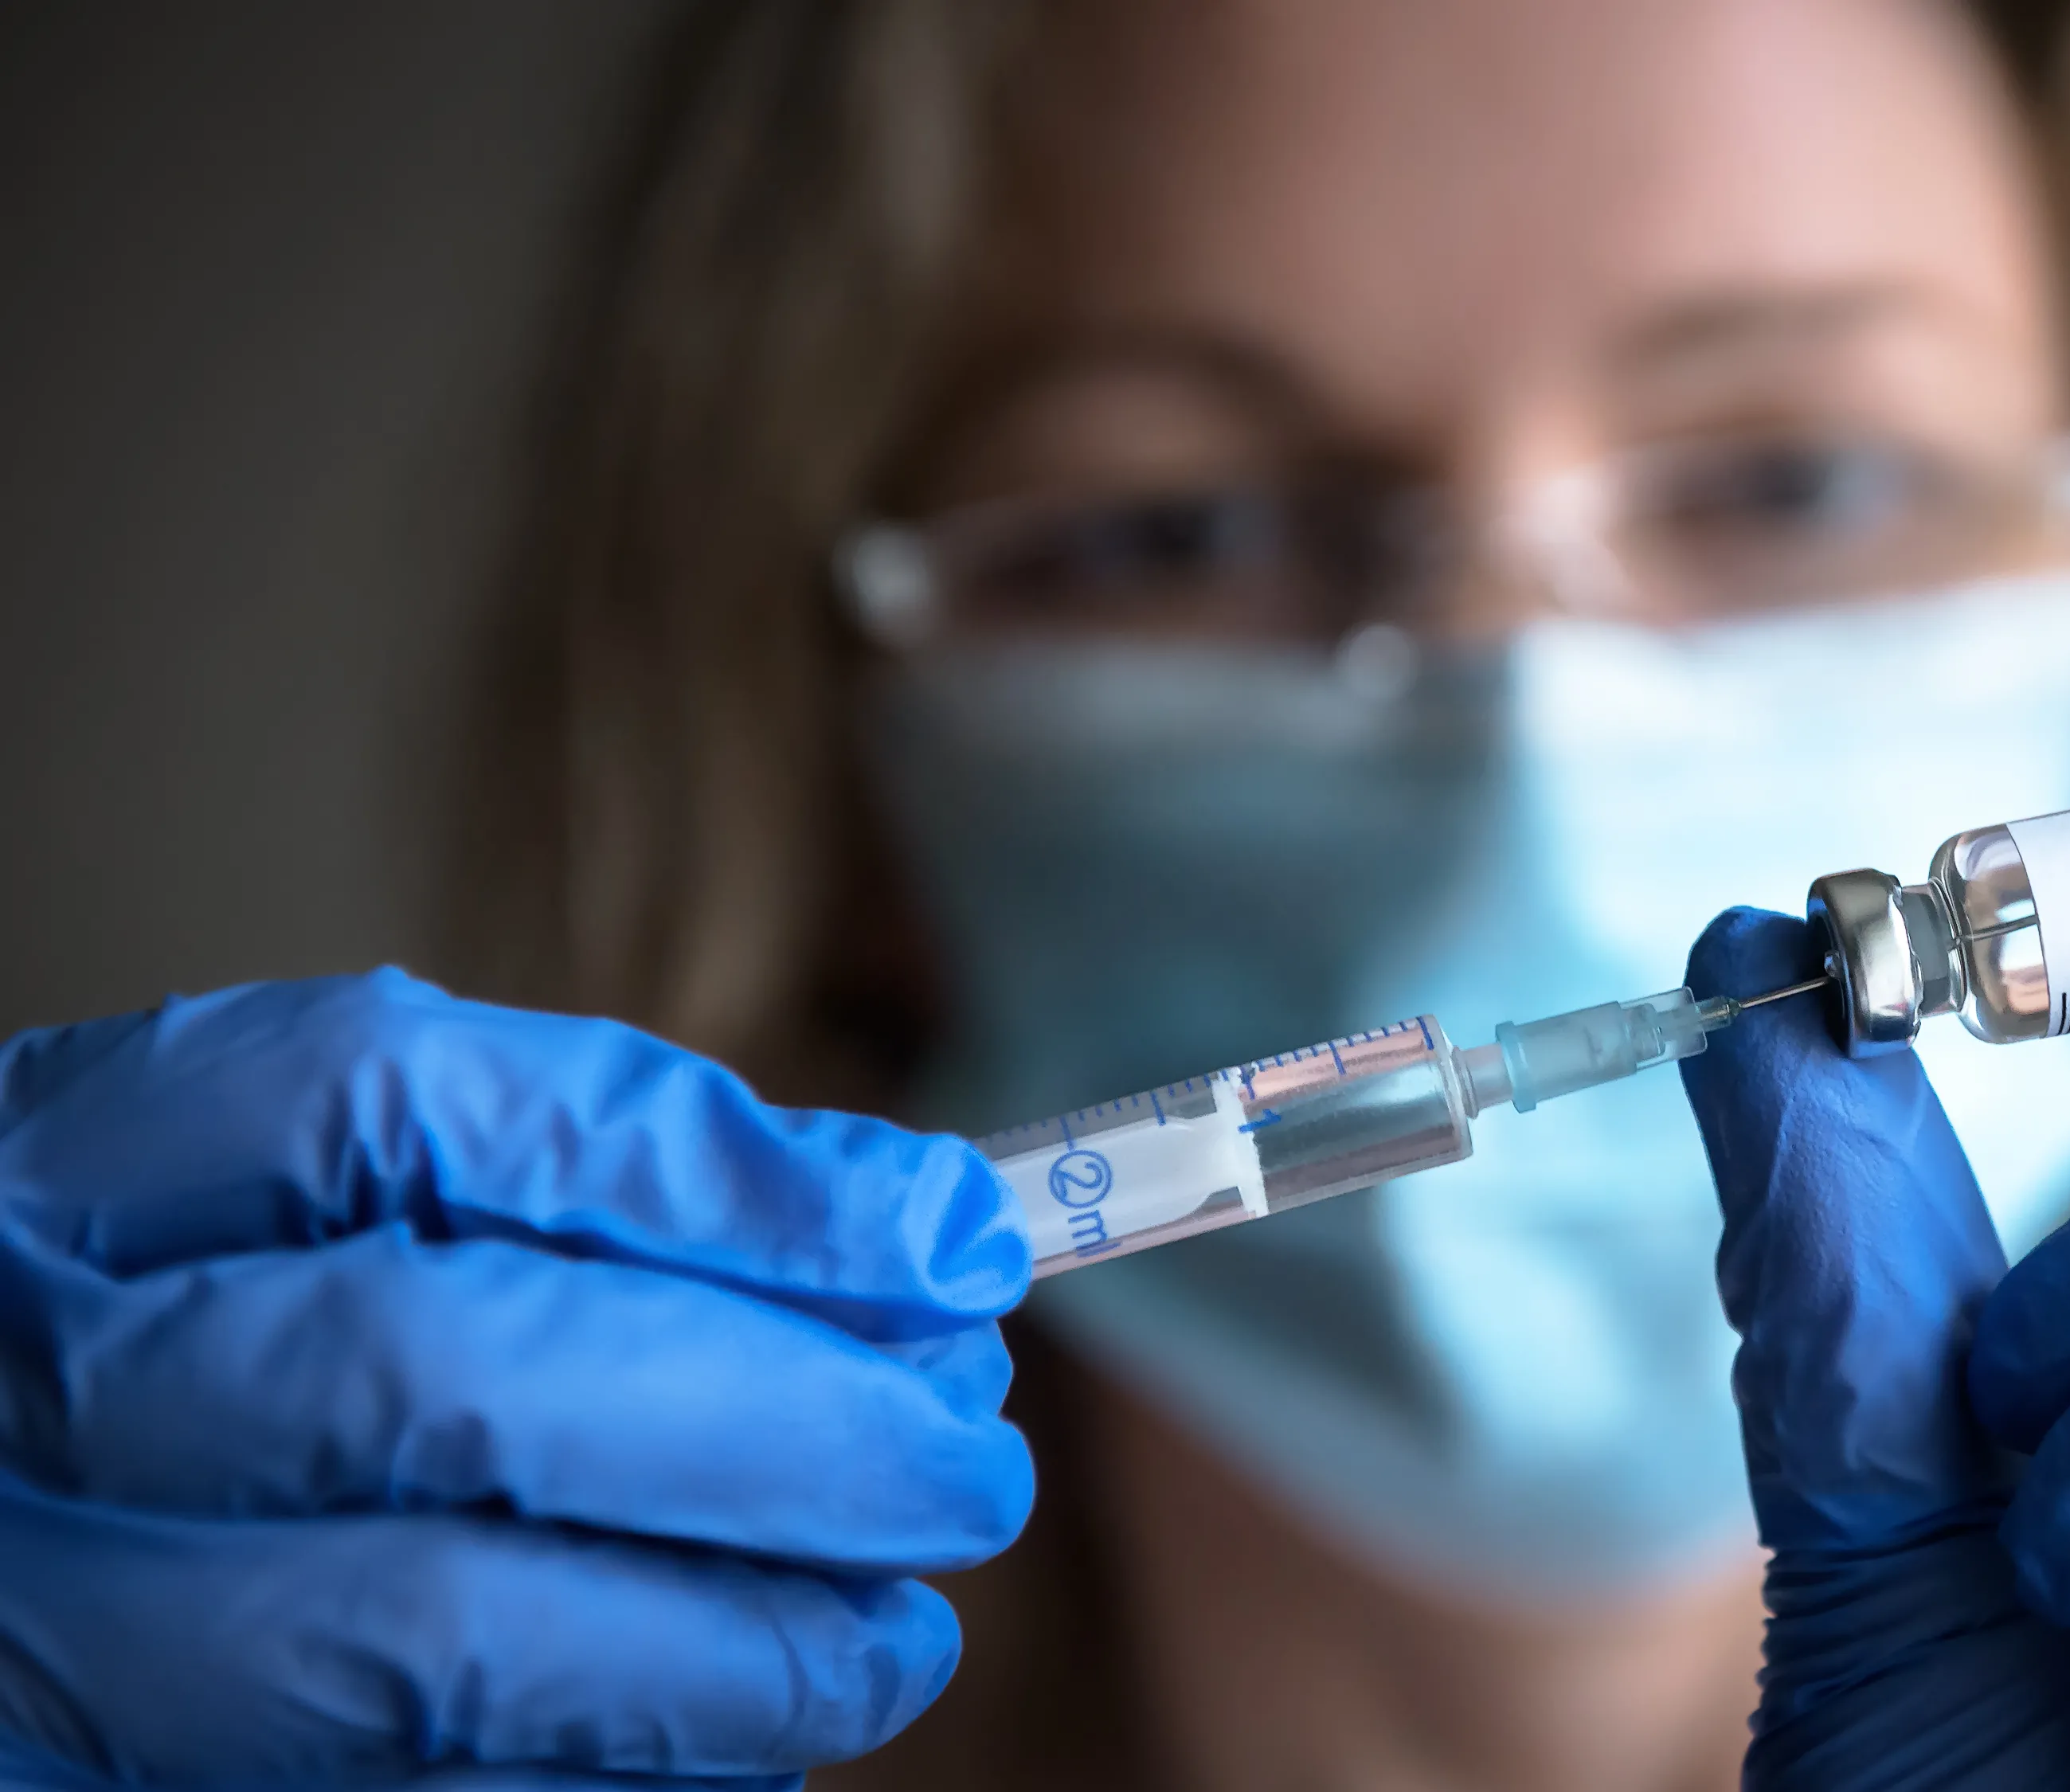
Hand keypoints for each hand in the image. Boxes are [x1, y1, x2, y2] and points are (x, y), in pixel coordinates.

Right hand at [0, 971, 1033, 1788]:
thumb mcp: (318, 1214)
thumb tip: (926, 1233)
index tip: (953, 1241)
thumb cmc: (206, 1354)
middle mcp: (19, 1389)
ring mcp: (26, 1638)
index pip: (395, 1102)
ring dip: (737, 1650)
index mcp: (64, 1174)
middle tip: (967, 1467)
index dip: (710, 1173)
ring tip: (896, 1639)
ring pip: (436, 1643)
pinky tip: (737, 1748)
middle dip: (770, 1424)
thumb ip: (583, 1192)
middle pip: (442, 1368)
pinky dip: (630, 1783)